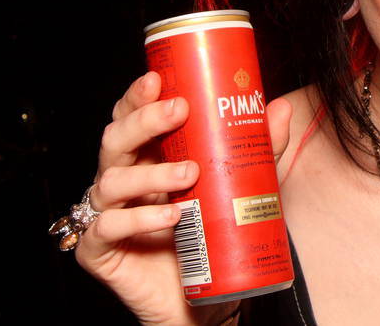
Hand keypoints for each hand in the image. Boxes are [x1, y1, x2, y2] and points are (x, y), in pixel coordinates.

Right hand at [74, 72, 292, 324]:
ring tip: (189, 174)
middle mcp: (124, 179)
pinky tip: (169, 217)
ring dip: (151, 173)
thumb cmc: (214, 234)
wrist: (203, 300)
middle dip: (144, 120)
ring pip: (112, 180)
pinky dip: (139, 219)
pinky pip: (107, 228)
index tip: (158, 79)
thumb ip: (259, 148)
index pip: (132, 116)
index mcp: (149, 156)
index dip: (138, 96)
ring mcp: (108, 213)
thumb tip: (280, 108)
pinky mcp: (100, 250)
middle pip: (115, 139)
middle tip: (178, 111)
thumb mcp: (243, 184)